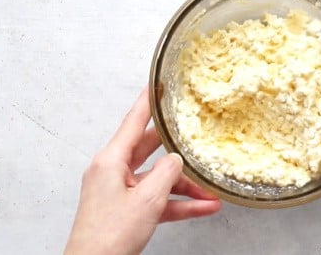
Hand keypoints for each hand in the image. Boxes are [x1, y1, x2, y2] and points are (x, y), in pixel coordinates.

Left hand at [65, 88, 221, 254]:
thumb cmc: (110, 235)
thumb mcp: (147, 199)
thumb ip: (167, 174)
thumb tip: (177, 160)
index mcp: (110, 160)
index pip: (133, 122)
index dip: (148, 101)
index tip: (157, 85)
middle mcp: (113, 171)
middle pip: (150, 150)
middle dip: (177, 148)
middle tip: (192, 130)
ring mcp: (120, 191)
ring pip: (158, 179)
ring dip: (185, 185)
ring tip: (210, 190)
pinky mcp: (128, 209)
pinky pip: (158, 200)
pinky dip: (179, 203)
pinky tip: (203, 207)